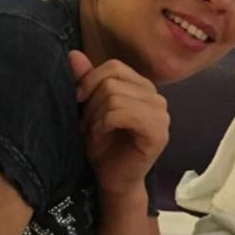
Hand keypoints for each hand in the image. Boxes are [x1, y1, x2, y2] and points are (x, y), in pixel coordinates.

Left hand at [68, 51, 168, 195]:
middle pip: (112, 81)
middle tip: (88, 125)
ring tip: (94, 132)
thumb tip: (73, 54)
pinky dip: (105, 123)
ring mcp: (162, 115)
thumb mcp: (89, 109)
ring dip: (96, 116)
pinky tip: (102, 135)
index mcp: (143, 88)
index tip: (80, 104)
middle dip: (91, 103)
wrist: (112, 180)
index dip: (90, 82)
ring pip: (114, 96)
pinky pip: (123, 113)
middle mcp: (157, 98)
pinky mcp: (158, 133)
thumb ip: (86, 81)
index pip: (114, 66)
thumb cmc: (103, 146)